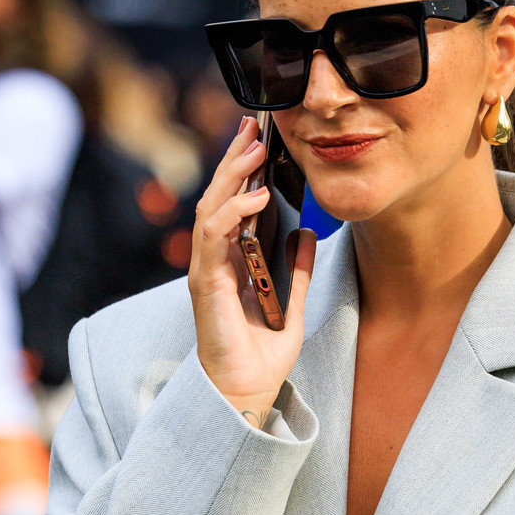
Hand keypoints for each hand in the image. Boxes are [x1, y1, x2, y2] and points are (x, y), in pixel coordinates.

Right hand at [189, 115, 316, 423]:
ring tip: (254, 149)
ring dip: (231, 175)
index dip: (242, 169)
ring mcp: (207, 269)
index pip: (231, 203)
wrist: (249, 389)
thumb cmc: (263, 354)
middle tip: (253, 125)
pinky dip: (233, 211)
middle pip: (217, 196)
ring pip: (210, 207)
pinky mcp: (206, 283)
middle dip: (234, 158)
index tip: (259, 136)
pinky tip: (256, 195)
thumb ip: (298, 270)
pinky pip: (214, 236)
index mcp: (232, 260)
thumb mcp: (292, 305)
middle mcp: (214, 260)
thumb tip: (309, 233)